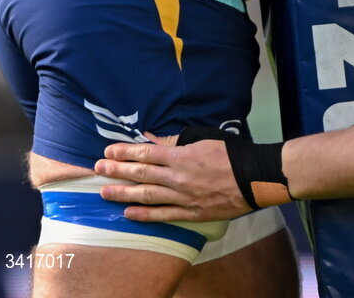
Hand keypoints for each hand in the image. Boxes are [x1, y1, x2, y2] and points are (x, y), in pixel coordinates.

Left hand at [95, 133, 252, 222]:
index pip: (146, 153)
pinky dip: (145, 215)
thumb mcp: (205, 140)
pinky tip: (129, 213)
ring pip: (147, 195)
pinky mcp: (191, 213)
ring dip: (124, 193)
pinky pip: (163, 215)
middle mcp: (178, 178)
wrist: (255, 178)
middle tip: (98, 169)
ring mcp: (183, 197)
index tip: (108, 151)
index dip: (125, 152)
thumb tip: (152, 140)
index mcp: (182, 156)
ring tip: (105, 192)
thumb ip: (176, 142)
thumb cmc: (232, 154)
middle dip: (117, 170)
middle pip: (141, 173)